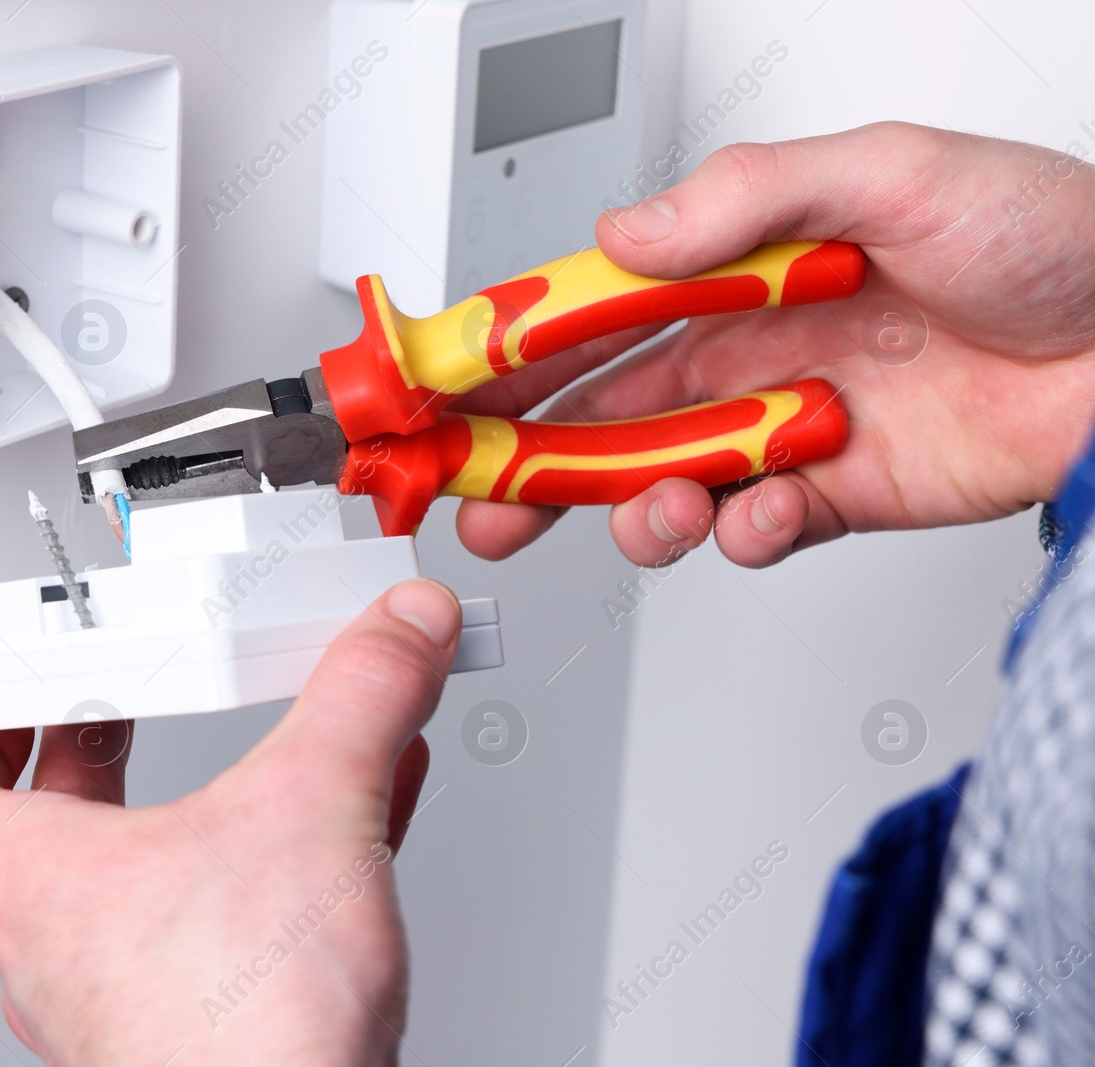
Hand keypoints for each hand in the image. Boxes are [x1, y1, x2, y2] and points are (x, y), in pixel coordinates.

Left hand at [0, 579, 462, 1066]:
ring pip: (149, 886)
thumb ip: (361, 698)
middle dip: (99, 757)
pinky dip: (280, 869)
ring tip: (267, 765)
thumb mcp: (310, 808)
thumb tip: (397, 630)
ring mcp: (127, 1006)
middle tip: (130, 709)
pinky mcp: (201, 1041)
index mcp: (37, 884)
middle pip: (50, 833)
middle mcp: (63, 955)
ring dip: (206, 816)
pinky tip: (354, 834)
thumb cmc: (241, 1041)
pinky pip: (229, 929)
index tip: (8, 691)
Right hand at [454, 121, 1094, 567]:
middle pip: (604, 412)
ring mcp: (789, 424)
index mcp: (741, 267)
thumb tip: (624, 233)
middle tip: (480, 491)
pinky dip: (741, 533)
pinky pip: (756, 527)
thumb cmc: (1047, 235)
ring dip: (633, 507)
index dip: (517, 347)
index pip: (596, 310)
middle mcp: (752, 347)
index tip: (453, 382)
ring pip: (665, 481)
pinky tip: (759, 512)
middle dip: (531, 456)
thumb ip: (748, 199)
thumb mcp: (889, 173)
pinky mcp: (839, 492)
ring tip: (645, 513)